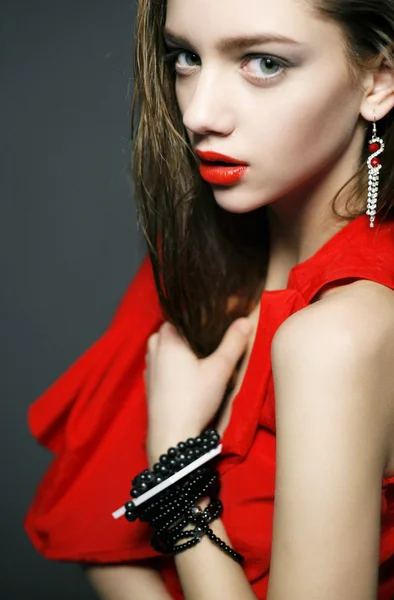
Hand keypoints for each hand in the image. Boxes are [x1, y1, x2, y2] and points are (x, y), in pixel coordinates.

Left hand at [144, 318, 251, 465]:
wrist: (171, 436)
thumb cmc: (194, 399)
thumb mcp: (220, 369)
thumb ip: (233, 342)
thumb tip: (244, 321)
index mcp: (168, 336)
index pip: (186, 314)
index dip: (204, 315)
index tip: (222, 318)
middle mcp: (154, 345)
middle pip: (178, 329)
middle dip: (196, 331)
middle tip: (217, 336)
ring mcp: (149, 364)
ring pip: (169, 345)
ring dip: (185, 347)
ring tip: (207, 353)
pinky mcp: (150, 381)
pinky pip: (164, 361)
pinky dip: (176, 361)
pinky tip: (192, 372)